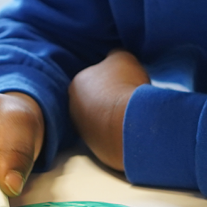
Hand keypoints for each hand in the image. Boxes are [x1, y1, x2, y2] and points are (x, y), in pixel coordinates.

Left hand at [69, 50, 149, 170]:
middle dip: (111, 98)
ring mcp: (85, 131)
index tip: (126, 79)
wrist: (130, 123)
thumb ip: (115, 56)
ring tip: (133, 112)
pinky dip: (120, 131)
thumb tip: (115, 59)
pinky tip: (132, 126)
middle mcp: (74, 109)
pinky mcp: (98, 149)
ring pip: (102, 119)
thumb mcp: (122, 58)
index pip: (94, 77)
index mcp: (76, 84)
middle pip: (96, 99)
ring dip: (115, 116)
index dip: (112, 77)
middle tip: (130, 95)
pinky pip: (111, 135)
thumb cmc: (124, 86)